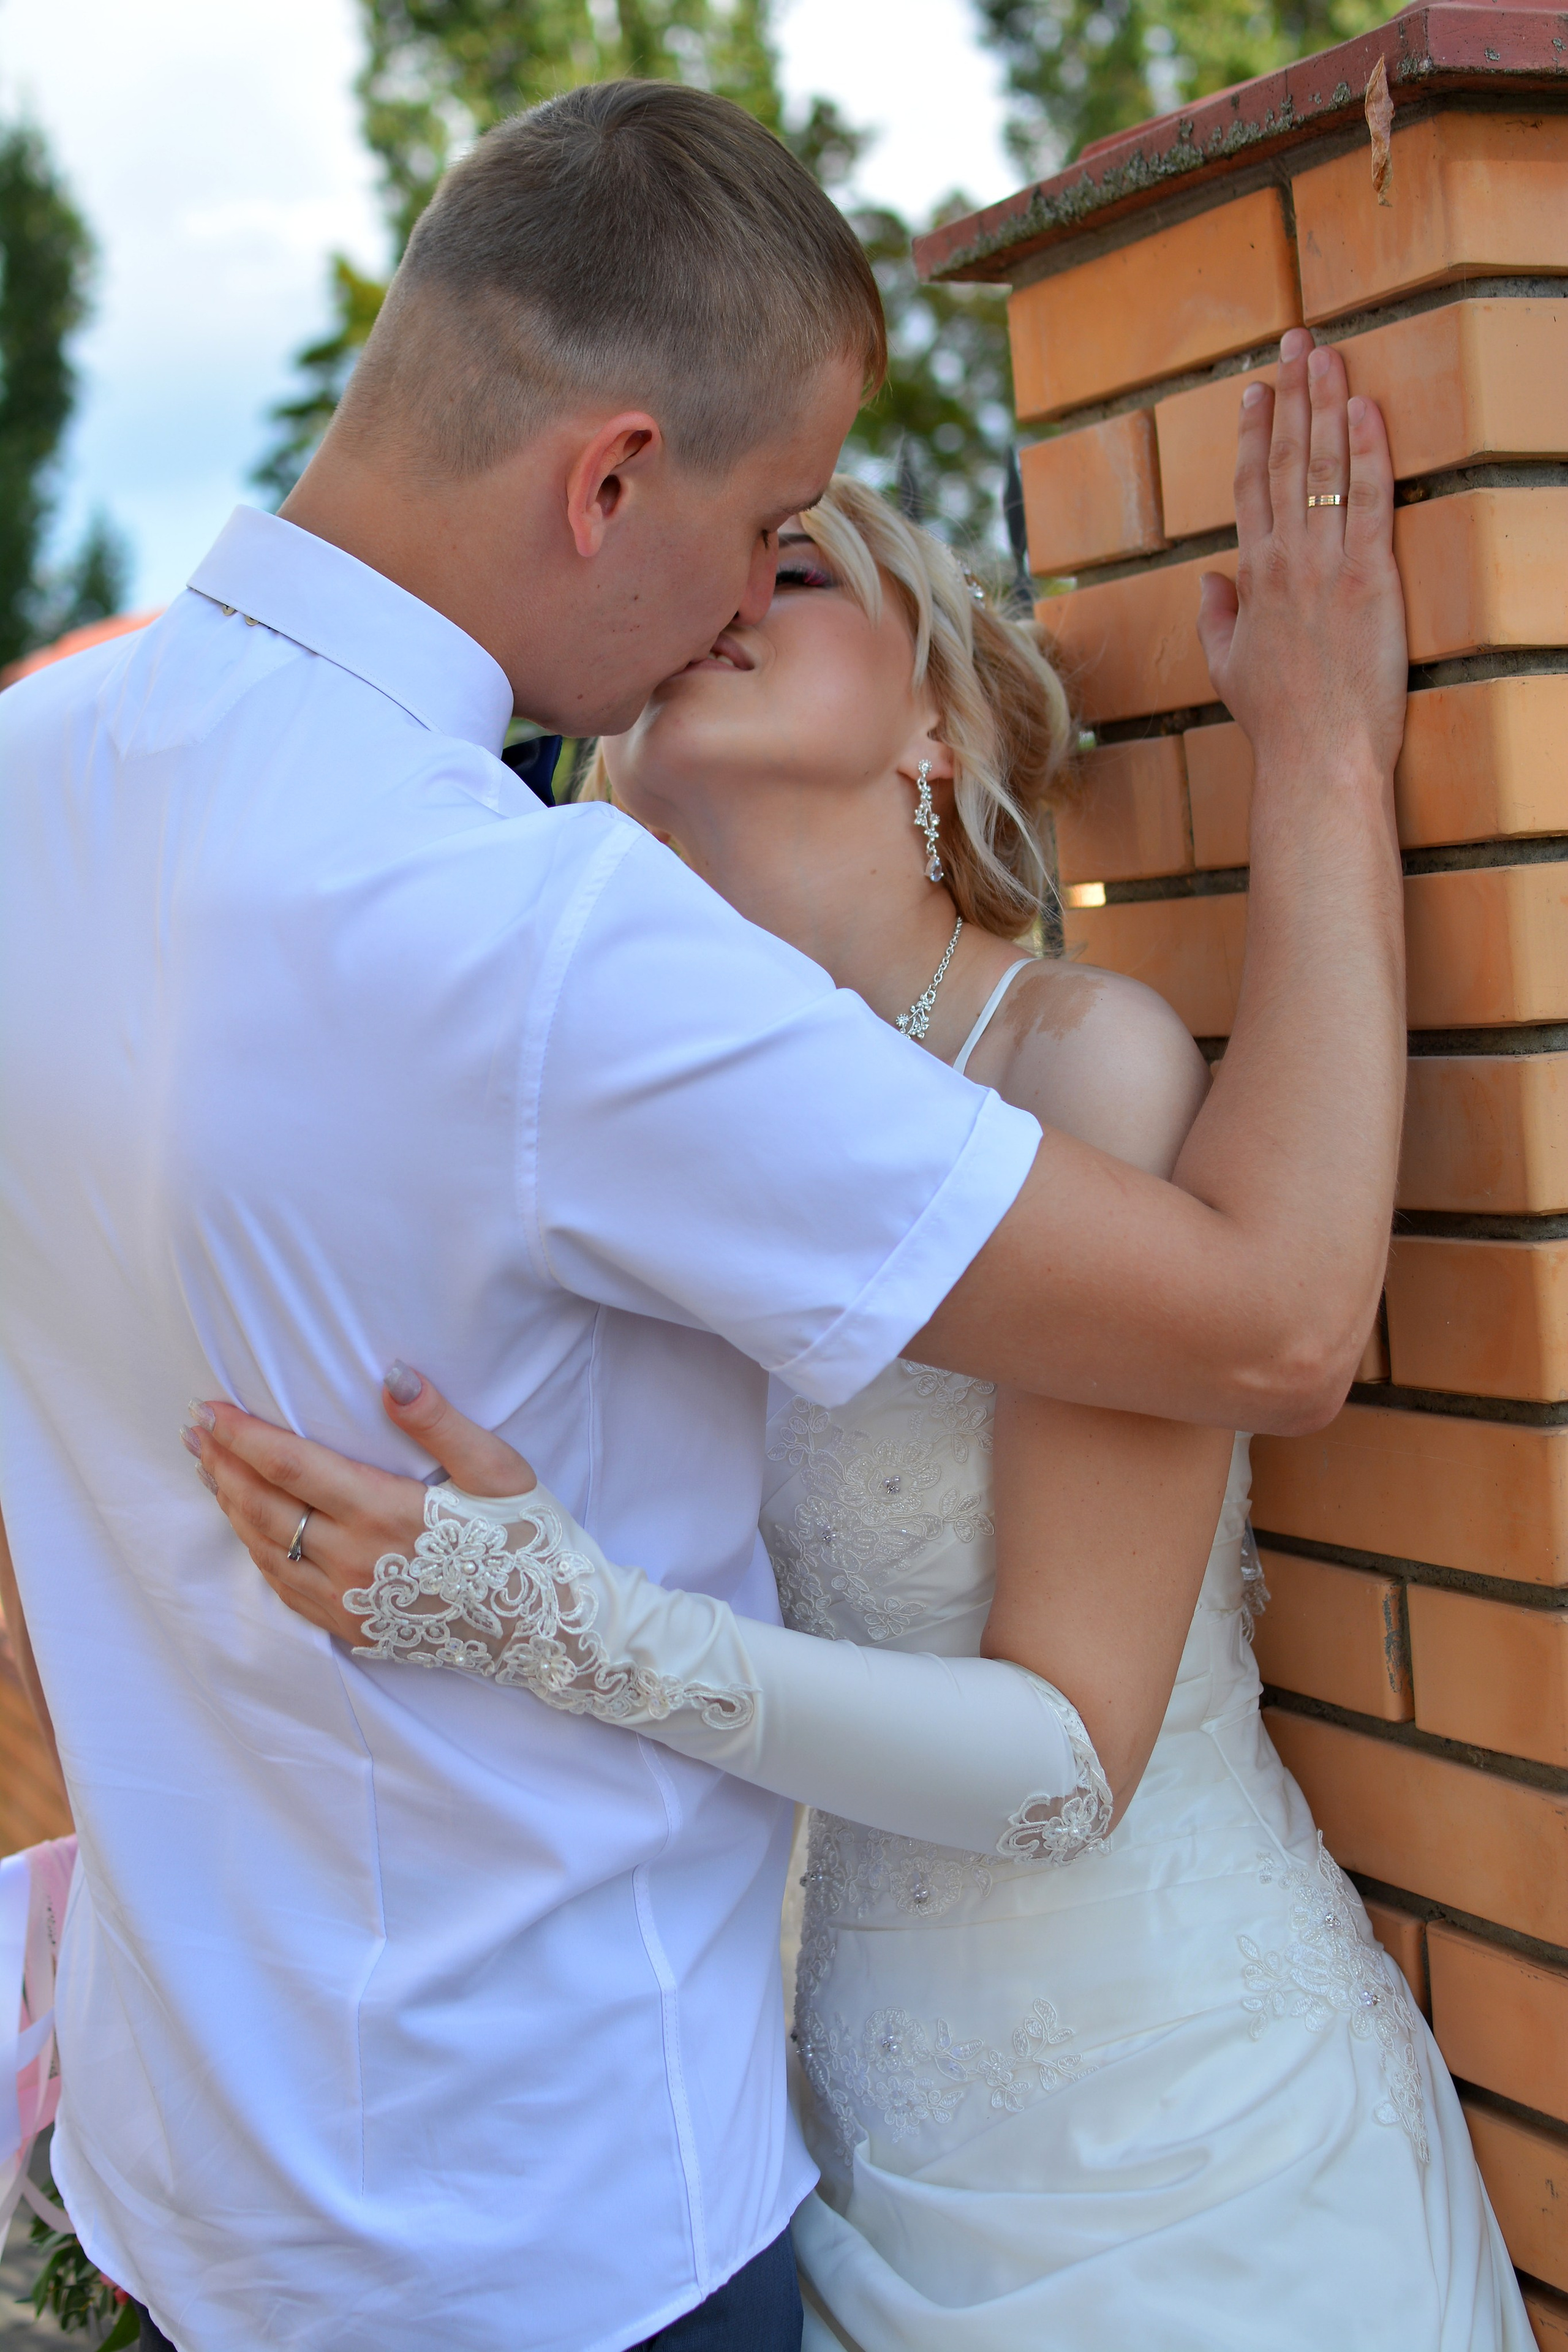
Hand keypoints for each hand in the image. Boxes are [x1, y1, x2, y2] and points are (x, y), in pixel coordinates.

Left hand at [184, 1365, 535, 1641]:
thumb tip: (392, 1375)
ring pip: (264, 1549)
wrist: (548, 1630)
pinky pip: (283, 1588)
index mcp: (386, 1512)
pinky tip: (248, 1527)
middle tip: (194, 1428)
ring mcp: (348, 1602)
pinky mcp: (352, 1629)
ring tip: (209, 1468)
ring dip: (229, 1505)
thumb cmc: (528, 1540)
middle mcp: (355, 1561)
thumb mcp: (498, 1471)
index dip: (242, 1435)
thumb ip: (440, 1423)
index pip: (289, 1465)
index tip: (211, 1408)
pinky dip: (255, 1550)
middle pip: (262, 1506)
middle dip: (221, 1463)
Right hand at [1197, 328, 1406, 789]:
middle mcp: (1285, 561)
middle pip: (1283, 460)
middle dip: (1292, 394)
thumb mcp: (1227, 669)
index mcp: (1251, 580)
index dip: (1252, 432)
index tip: (1257, 389)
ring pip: (1322, 467)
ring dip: (1326, 403)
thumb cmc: (1277, 722)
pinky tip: (1366, 407)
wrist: (1317, 756)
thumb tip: (1210, 579)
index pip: (1247, 488)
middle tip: (1298, 340)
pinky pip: (1368, 500)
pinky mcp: (1370, 577)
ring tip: (1329, 353)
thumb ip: (1217, 618)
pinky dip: (1368, 450)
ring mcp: (1326, 565)